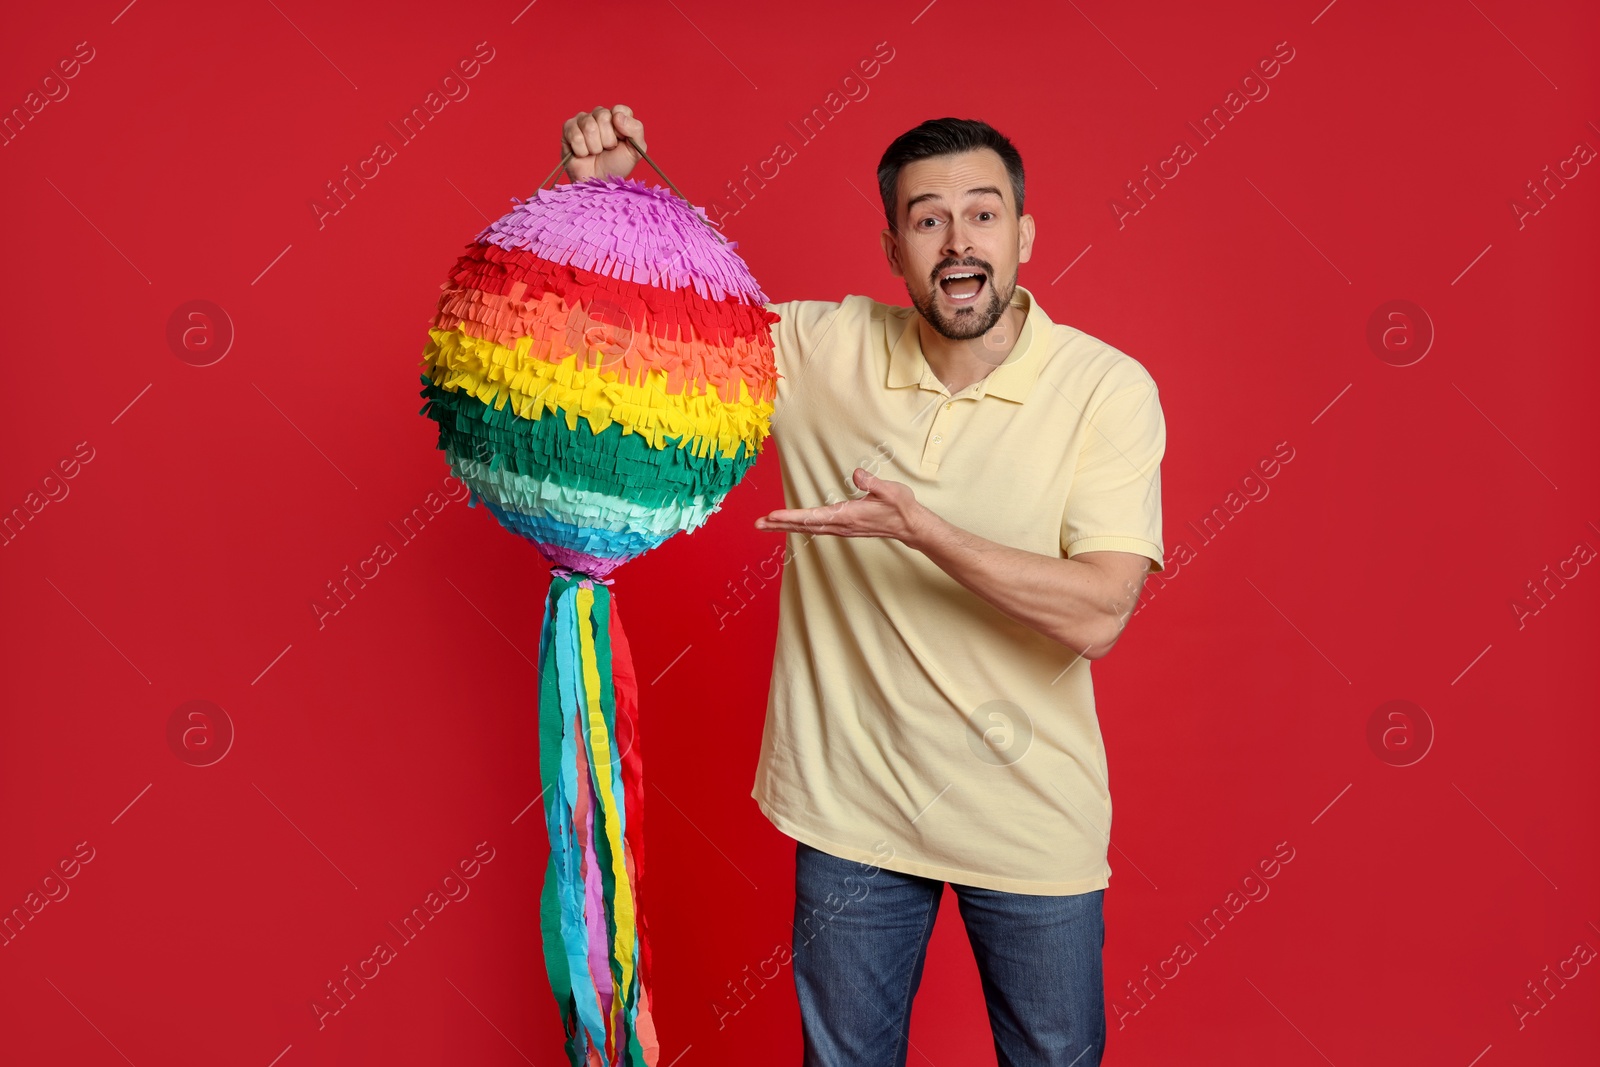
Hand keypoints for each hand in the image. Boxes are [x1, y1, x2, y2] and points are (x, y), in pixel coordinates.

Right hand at [560, 105, 645, 181]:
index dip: (621, 128)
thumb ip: (636, 129)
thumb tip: (617, 116)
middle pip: (603, 116)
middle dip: (607, 140)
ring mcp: (582, 120)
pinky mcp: (568, 129)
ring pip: (589, 126)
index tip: (620, 140)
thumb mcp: (636, 151)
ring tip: (595, 153)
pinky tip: (583, 154)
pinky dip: (582, 151)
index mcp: (617, 116)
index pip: (620, 110)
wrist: (598, 182)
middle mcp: (599, 115)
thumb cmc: (616, 166)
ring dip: (595, 147)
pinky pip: (575, 136)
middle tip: (607, 149)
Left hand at [754, 468, 929, 545]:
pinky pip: (817, 528)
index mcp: (849, 516)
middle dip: (780, 524)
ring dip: (786, 526)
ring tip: (766, 524)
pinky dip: (800, 525)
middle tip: (758, 523)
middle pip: (805, 525)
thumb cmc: (900, 507)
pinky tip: (792, 524)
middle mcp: (841, 525)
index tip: (773, 516)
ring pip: (809, 528)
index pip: (814, 516)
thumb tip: (855, 473)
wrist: (910, 525)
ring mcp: (842, 529)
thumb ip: (872, 482)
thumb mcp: (890, 490)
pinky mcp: (844, 528)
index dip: (792, 516)